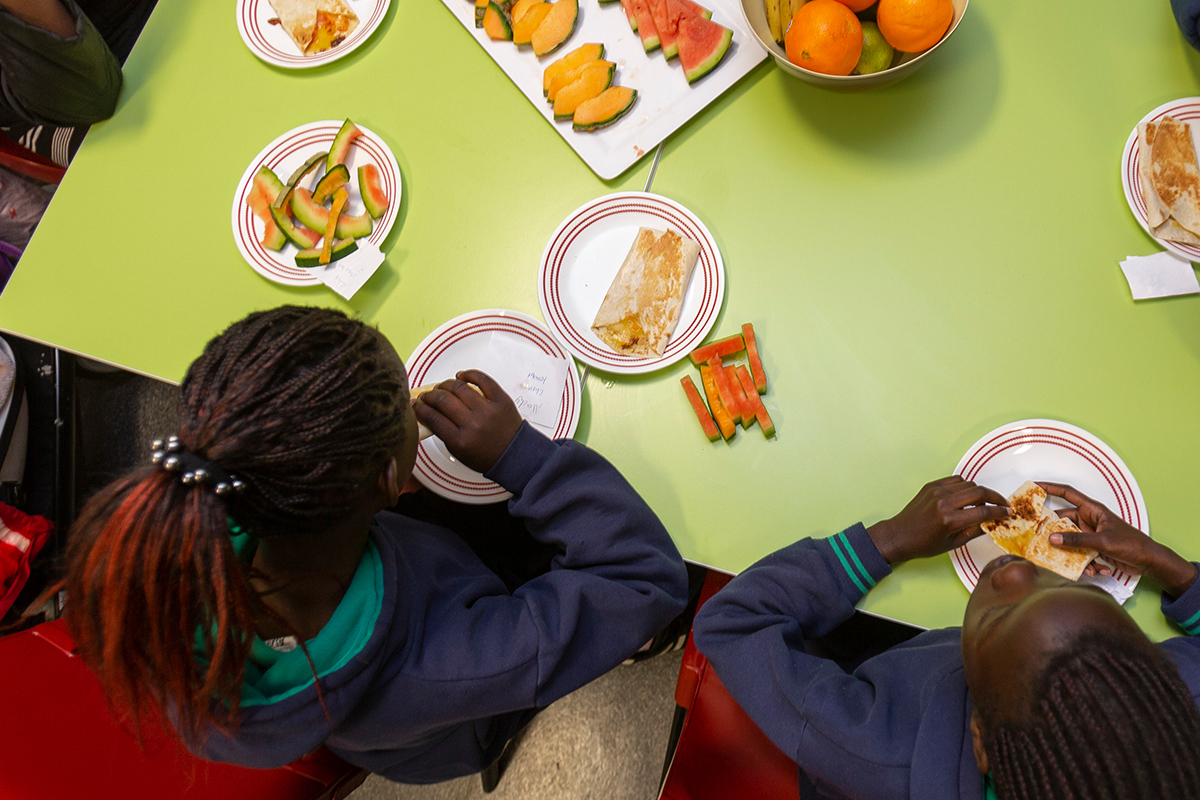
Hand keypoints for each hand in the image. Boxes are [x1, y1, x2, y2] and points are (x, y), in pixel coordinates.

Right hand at [413, 370, 522, 473]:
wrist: (513, 454)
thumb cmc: (486, 455)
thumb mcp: (458, 451)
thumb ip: (443, 432)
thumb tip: (428, 412)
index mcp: (460, 440)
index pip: (432, 418)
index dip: (420, 408)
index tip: (415, 404)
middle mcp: (473, 424)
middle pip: (443, 400)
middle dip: (430, 396)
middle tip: (427, 396)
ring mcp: (488, 410)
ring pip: (459, 387)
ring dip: (446, 384)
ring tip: (442, 387)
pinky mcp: (500, 399)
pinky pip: (482, 379)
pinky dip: (469, 374)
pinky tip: (461, 376)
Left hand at [867, 477, 1010, 563]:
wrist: (899, 535)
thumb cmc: (924, 544)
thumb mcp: (953, 543)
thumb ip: (975, 531)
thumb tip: (992, 522)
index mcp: (949, 520)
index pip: (983, 512)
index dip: (1000, 512)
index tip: (1008, 513)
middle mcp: (943, 502)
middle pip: (979, 492)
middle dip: (995, 497)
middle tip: (1003, 504)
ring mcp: (936, 492)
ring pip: (968, 484)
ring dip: (980, 491)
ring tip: (986, 501)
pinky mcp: (931, 486)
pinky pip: (955, 480)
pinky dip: (965, 486)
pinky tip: (968, 496)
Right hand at [1040, 482, 1197, 597]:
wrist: (1149, 562)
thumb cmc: (1132, 544)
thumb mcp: (1103, 542)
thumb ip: (1077, 540)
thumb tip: (1052, 539)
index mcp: (1092, 510)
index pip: (1067, 493)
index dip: (1050, 488)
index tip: (1034, 487)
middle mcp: (1088, 520)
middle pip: (1064, 522)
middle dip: (1056, 534)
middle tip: (1043, 541)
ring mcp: (1090, 535)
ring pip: (1070, 542)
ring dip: (1075, 554)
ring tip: (1085, 563)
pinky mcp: (1093, 548)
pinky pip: (1080, 554)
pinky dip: (1086, 563)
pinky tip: (1098, 569)